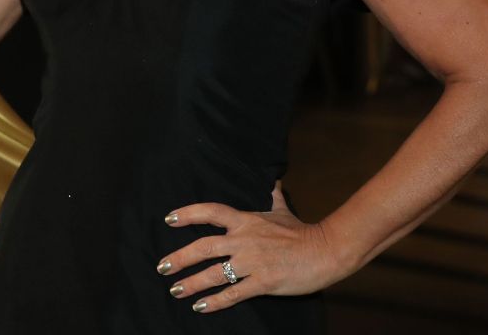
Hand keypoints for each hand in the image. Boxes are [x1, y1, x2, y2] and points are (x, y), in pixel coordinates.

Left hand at [154, 183, 354, 313]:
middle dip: (180, 257)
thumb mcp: (283, 210)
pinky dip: (214, 302)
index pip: (211, 212)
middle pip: (204, 246)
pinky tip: (200, 307)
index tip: (169, 219)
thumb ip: (273, 196)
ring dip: (191, 283)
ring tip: (175, 290)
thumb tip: (273, 181)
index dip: (188, 214)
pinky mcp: (263, 282)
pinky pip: (233, 294)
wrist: (325, 251)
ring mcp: (253, 261)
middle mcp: (245, 239)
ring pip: (213, 273)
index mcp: (247, 220)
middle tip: (162, 266)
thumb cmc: (302, 232)